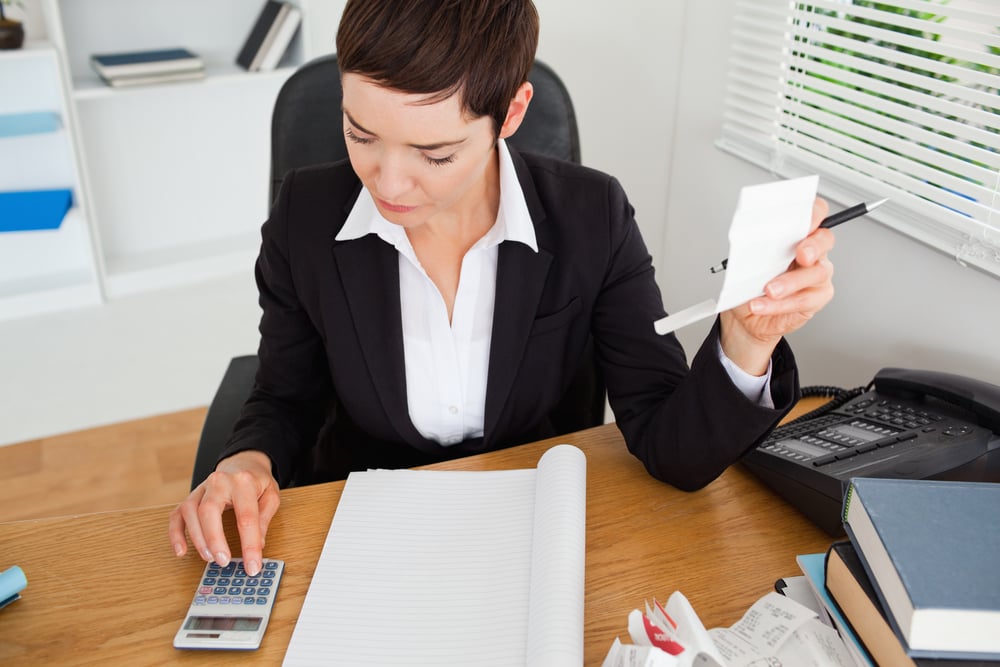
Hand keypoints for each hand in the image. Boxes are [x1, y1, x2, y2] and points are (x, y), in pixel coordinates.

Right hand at [168, 450, 279, 576]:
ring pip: (190, 512)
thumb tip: (257, 546)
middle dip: (215, 539)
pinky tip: (181, 551)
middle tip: (223, 561)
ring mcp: (201, 489)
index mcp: (243, 481)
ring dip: (197, 538)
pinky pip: (176, 515)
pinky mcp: (190, 497)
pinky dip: (176, 534)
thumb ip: (263, 520)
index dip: (249, 544)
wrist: (242, 463)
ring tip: (209, 558)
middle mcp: (219, 482)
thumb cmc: (257, 482)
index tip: (252, 566)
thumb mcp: (271, 496)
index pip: (246, 515)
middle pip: (209, 510)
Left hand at [720, 197, 834, 374]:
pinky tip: (763, 304)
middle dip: (814, 245)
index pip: (814, 213)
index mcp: (797, 234)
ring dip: (790, 282)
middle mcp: (811, 251)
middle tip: (800, 254)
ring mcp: (816, 274)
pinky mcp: (816, 298)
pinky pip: (804, 300)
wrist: (745, 314)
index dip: (814, 213)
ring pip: (817, 273)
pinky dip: (780, 304)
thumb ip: (755, 246)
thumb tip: (751, 239)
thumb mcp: (747, 260)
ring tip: (769, 290)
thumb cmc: (750, 283)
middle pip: (825, 239)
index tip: (805, 217)